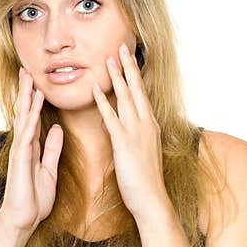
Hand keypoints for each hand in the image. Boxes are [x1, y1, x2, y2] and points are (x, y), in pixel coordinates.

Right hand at [0, 66, 63, 231]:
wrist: (22, 220)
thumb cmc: (34, 199)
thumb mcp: (49, 170)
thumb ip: (52, 149)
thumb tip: (56, 129)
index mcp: (32, 148)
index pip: (33, 119)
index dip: (35, 100)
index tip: (38, 82)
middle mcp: (23, 147)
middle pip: (24, 114)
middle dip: (26, 92)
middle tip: (27, 70)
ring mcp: (19, 153)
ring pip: (23, 121)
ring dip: (26, 100)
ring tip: (28, 80)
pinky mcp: (19, 161)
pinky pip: (25, 137)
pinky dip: (29, 122)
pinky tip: (32, 108)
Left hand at [91, 42, 170, 223]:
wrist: (151, 200)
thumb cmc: (144, 181)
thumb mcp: (139, 153)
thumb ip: (130, 137)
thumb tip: (118, 128)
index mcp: (149, 126)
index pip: (141, 95)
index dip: (134, 76)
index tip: (128, 59)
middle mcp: (146, 124)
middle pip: (136, 90)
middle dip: (128, 68)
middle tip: (120, 47)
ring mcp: (136, 132)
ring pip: (126, 98)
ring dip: (117, 78)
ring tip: (109, 59)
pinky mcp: (125, 143)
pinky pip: (111, 118)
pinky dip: (103, 102)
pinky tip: (95, 90)